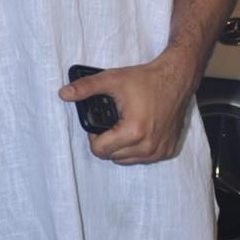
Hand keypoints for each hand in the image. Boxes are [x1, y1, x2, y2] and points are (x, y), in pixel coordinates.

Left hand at [58, 50, 195, 165]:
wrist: (176, 79)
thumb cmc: (146, 80)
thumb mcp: (112, 80)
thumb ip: (86, 88)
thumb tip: (63, 93)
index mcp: (133, 132)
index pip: (99, 150)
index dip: (93, 136)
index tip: (99, 123)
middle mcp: (148, 147)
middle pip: (111, 157)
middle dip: (107, 141)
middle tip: (112, 121)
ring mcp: (159, 151)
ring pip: (126, 160)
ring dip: (121, 147)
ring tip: (124, 125)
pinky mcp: (167, 152)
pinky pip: (143, 158)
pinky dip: (137, 148)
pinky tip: (139, 130)